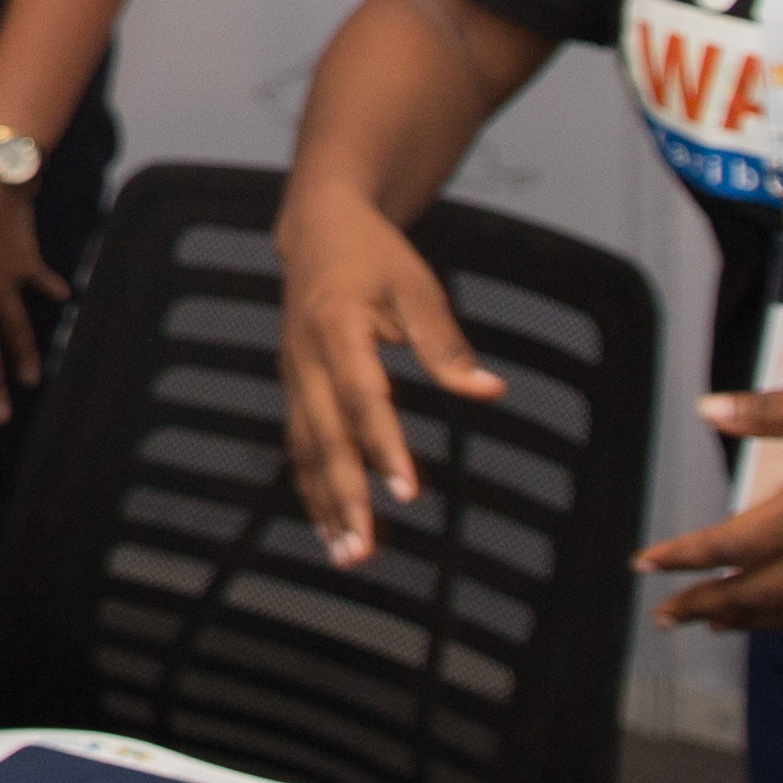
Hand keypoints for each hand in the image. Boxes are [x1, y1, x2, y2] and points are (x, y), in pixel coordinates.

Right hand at [273, 181, 505, 567]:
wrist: (318, 228)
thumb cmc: (375, 257)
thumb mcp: (419, 289)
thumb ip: (447, 345)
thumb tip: (490, 391)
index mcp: (336, 325)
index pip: (361, 396)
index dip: (382, 445)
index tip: (405, 491)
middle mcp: (305, 356)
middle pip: (323, 437)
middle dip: (343, 496)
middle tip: (362, 550)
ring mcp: (293, 375)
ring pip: (305, 449)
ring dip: (325, 504)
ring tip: (347, 554)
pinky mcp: (294, 387)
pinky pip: (300, 445)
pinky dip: (314, 487)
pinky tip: (330, 526)